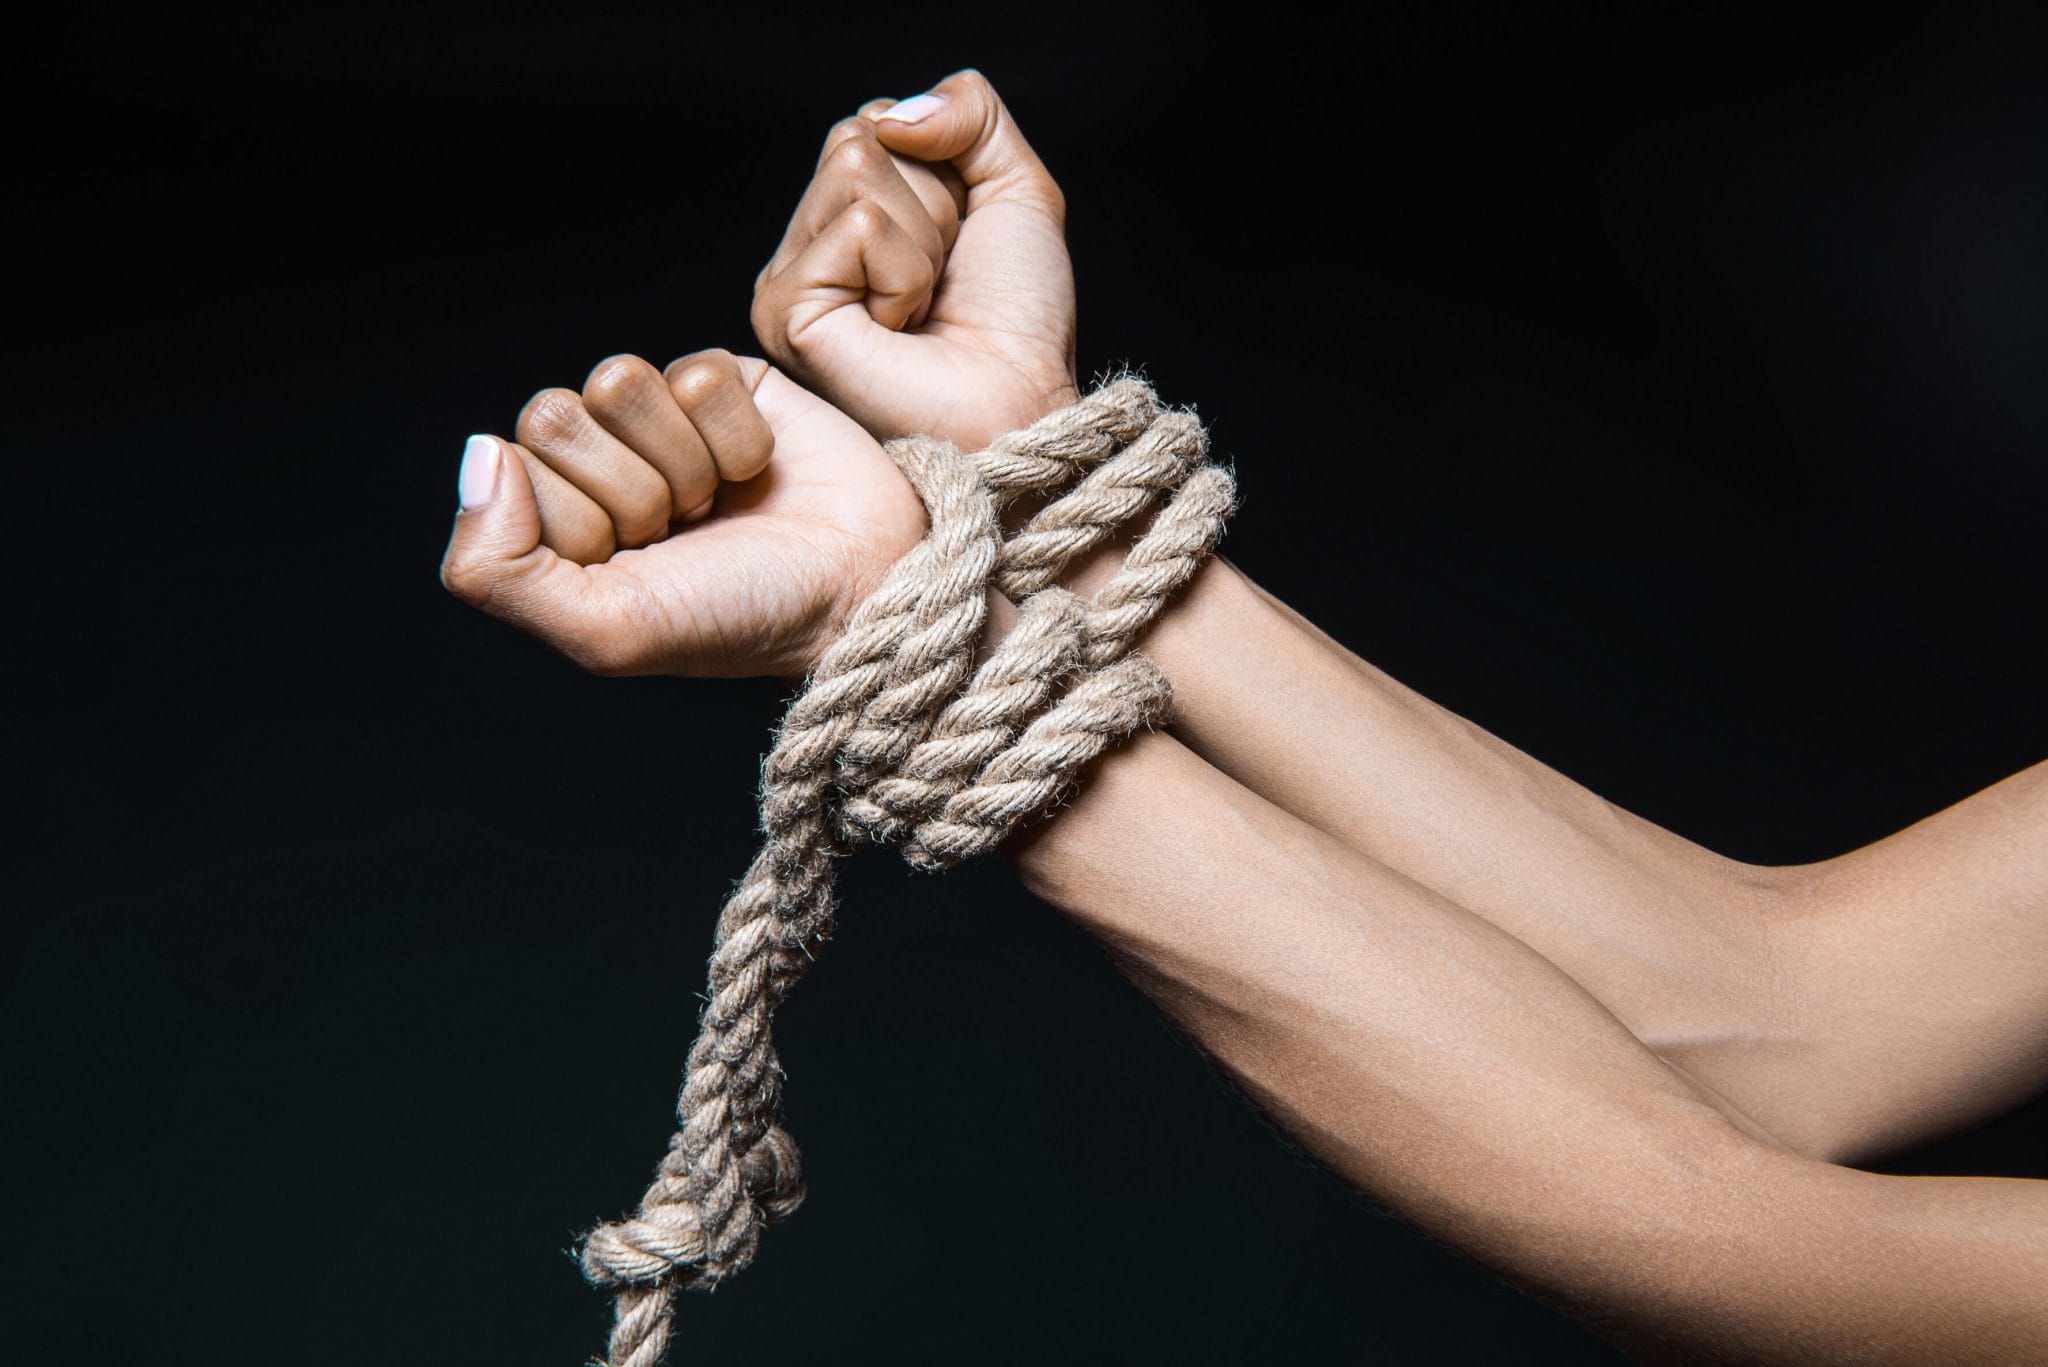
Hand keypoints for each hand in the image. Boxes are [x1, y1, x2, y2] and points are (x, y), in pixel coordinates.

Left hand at [439, 350, 923, 679]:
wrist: (860, 590)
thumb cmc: (739, 620)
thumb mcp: (605, 632)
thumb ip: (500, 569)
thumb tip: (480, 456)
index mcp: (552, 527)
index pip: (508, 471)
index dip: (575, 518)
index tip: (636, 564)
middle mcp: (598, 467)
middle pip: (553, 417)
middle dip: (630, 489)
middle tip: (683, 534)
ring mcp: (658, 421)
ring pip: (619, 382)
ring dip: (683, 459)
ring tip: (719, 505)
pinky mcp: (724, 385)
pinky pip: (695, 372)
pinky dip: (736, 435)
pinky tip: (758, 474)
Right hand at [751, 68, 1078, 449]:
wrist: (1021, 404)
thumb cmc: (1019, 322)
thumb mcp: (1017, 189)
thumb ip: (970, 112)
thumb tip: (895, 113)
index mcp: (851, 215)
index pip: (878, 121)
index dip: (945, 173)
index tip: (960, 249)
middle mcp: (809, 244)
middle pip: (858, 137)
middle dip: (933, 202)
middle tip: (942, 282)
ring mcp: (787, 278)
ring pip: (856, 169)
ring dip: (922, 241)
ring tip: (921, 309)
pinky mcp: (784, 311)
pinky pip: (859, 227)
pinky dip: (905, 274)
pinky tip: (899, 330)